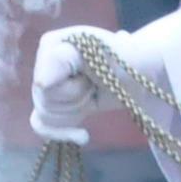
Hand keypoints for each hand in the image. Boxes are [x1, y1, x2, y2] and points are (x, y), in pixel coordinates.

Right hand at [32, 24, 152, 143]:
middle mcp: (44, 64)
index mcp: (50, 46)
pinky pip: (41, 126)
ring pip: (46, 117)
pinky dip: (62, 133)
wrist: (140, 73)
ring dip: (76, 111)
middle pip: (45, 103)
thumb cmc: (120, 58)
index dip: (70, 90)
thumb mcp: (93, 51)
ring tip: (93, 95)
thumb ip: (59, 60)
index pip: (43, 86)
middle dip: (77, 100)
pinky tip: (83, 134)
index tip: (92, 78)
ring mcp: (49, 85)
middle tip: (96, 85)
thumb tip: (40, 85)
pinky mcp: (56, 104)